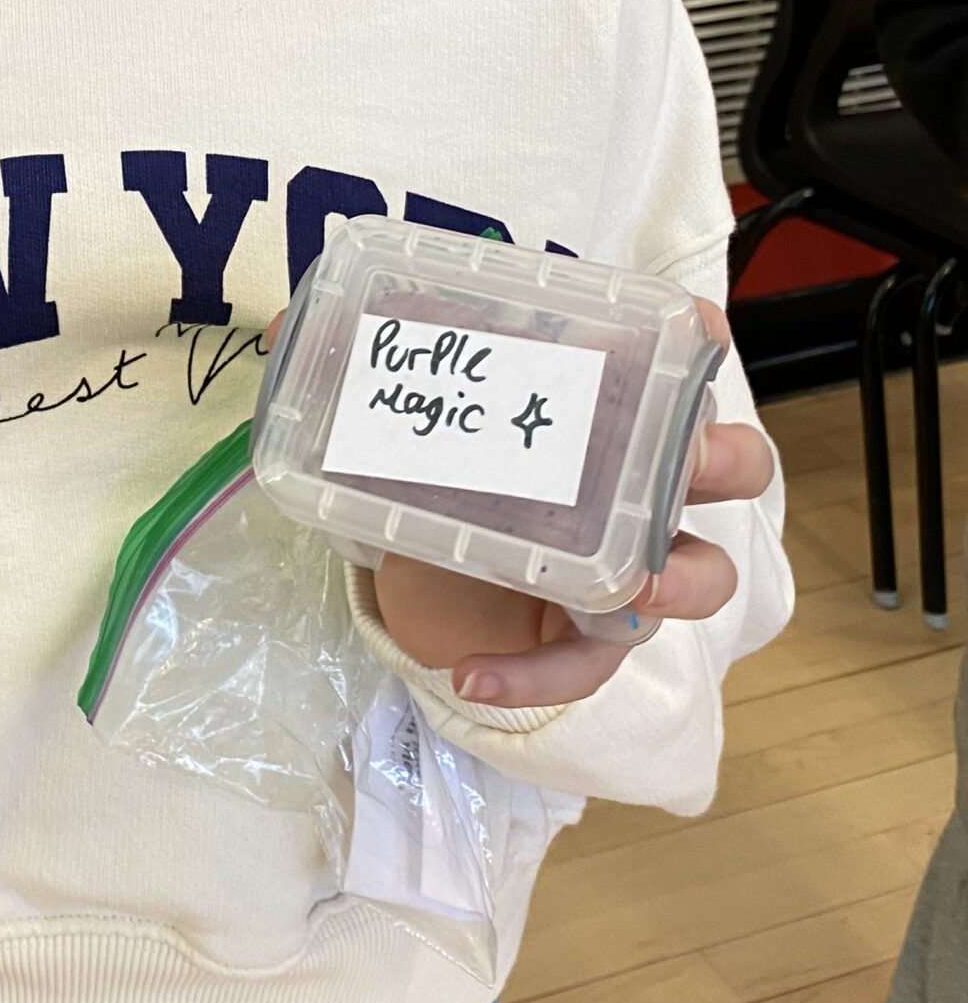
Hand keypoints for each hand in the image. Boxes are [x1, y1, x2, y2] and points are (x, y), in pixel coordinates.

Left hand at [264, 297, 775, 709]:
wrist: (425, 554)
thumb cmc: (443, 464)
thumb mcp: (403, 413)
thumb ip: (352, 367)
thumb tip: (274, 324)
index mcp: (606, 406)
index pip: (681, 364)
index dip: (697, 345)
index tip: (690, 326)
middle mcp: (638, 479)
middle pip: (729, 467)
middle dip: (722, 461)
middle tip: (684, 461)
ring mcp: (626, 561)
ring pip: (699, 573)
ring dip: (677, 577)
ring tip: (627, 586)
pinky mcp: (585, 633)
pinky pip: (584, 665)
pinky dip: (533, 676)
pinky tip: (471, 678)